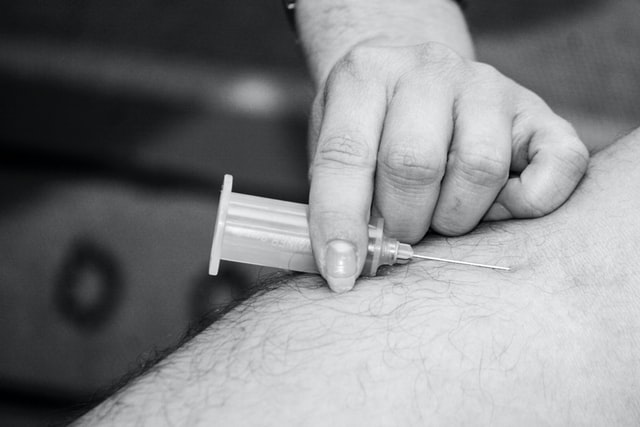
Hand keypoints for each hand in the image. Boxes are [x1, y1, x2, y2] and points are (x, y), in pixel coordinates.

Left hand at [308, 42, 588, 291]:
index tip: (339, 275)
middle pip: (413, 164)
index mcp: (365, 76)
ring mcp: (488, 86)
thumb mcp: (334, 144)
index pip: (345, 155)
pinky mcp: (538, 112)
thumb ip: (336, 194)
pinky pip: (558, 165)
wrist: (414, 76)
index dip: (339, 222)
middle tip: (399, 229)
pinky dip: (529, 203)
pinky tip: (498, 206)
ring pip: (479, 168)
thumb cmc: (371, 126)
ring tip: (439, 213)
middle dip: (401, 220)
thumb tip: (343, 264)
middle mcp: (429, 69)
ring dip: (455, 216)